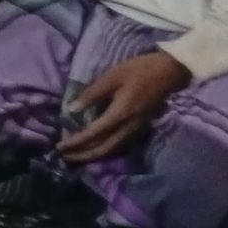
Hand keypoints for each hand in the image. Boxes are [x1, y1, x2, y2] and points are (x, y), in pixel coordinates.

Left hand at [58, 51, 191, 162]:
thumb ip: (91, 94)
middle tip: (63, 157)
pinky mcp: (140, 128)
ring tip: (76, 157)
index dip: (76, 143)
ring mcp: (136, 129)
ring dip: (93, 155)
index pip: (93, 134)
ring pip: (112, 149)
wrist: (168, 72)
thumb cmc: (137, 71)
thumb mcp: (110, 77)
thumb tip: (71, 109)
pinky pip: (120, 145)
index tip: (60, 148)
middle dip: (82, 155)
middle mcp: (128, 127)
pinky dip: (105, 150)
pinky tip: (96, 149)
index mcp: (119, 114)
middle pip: (103, 148)